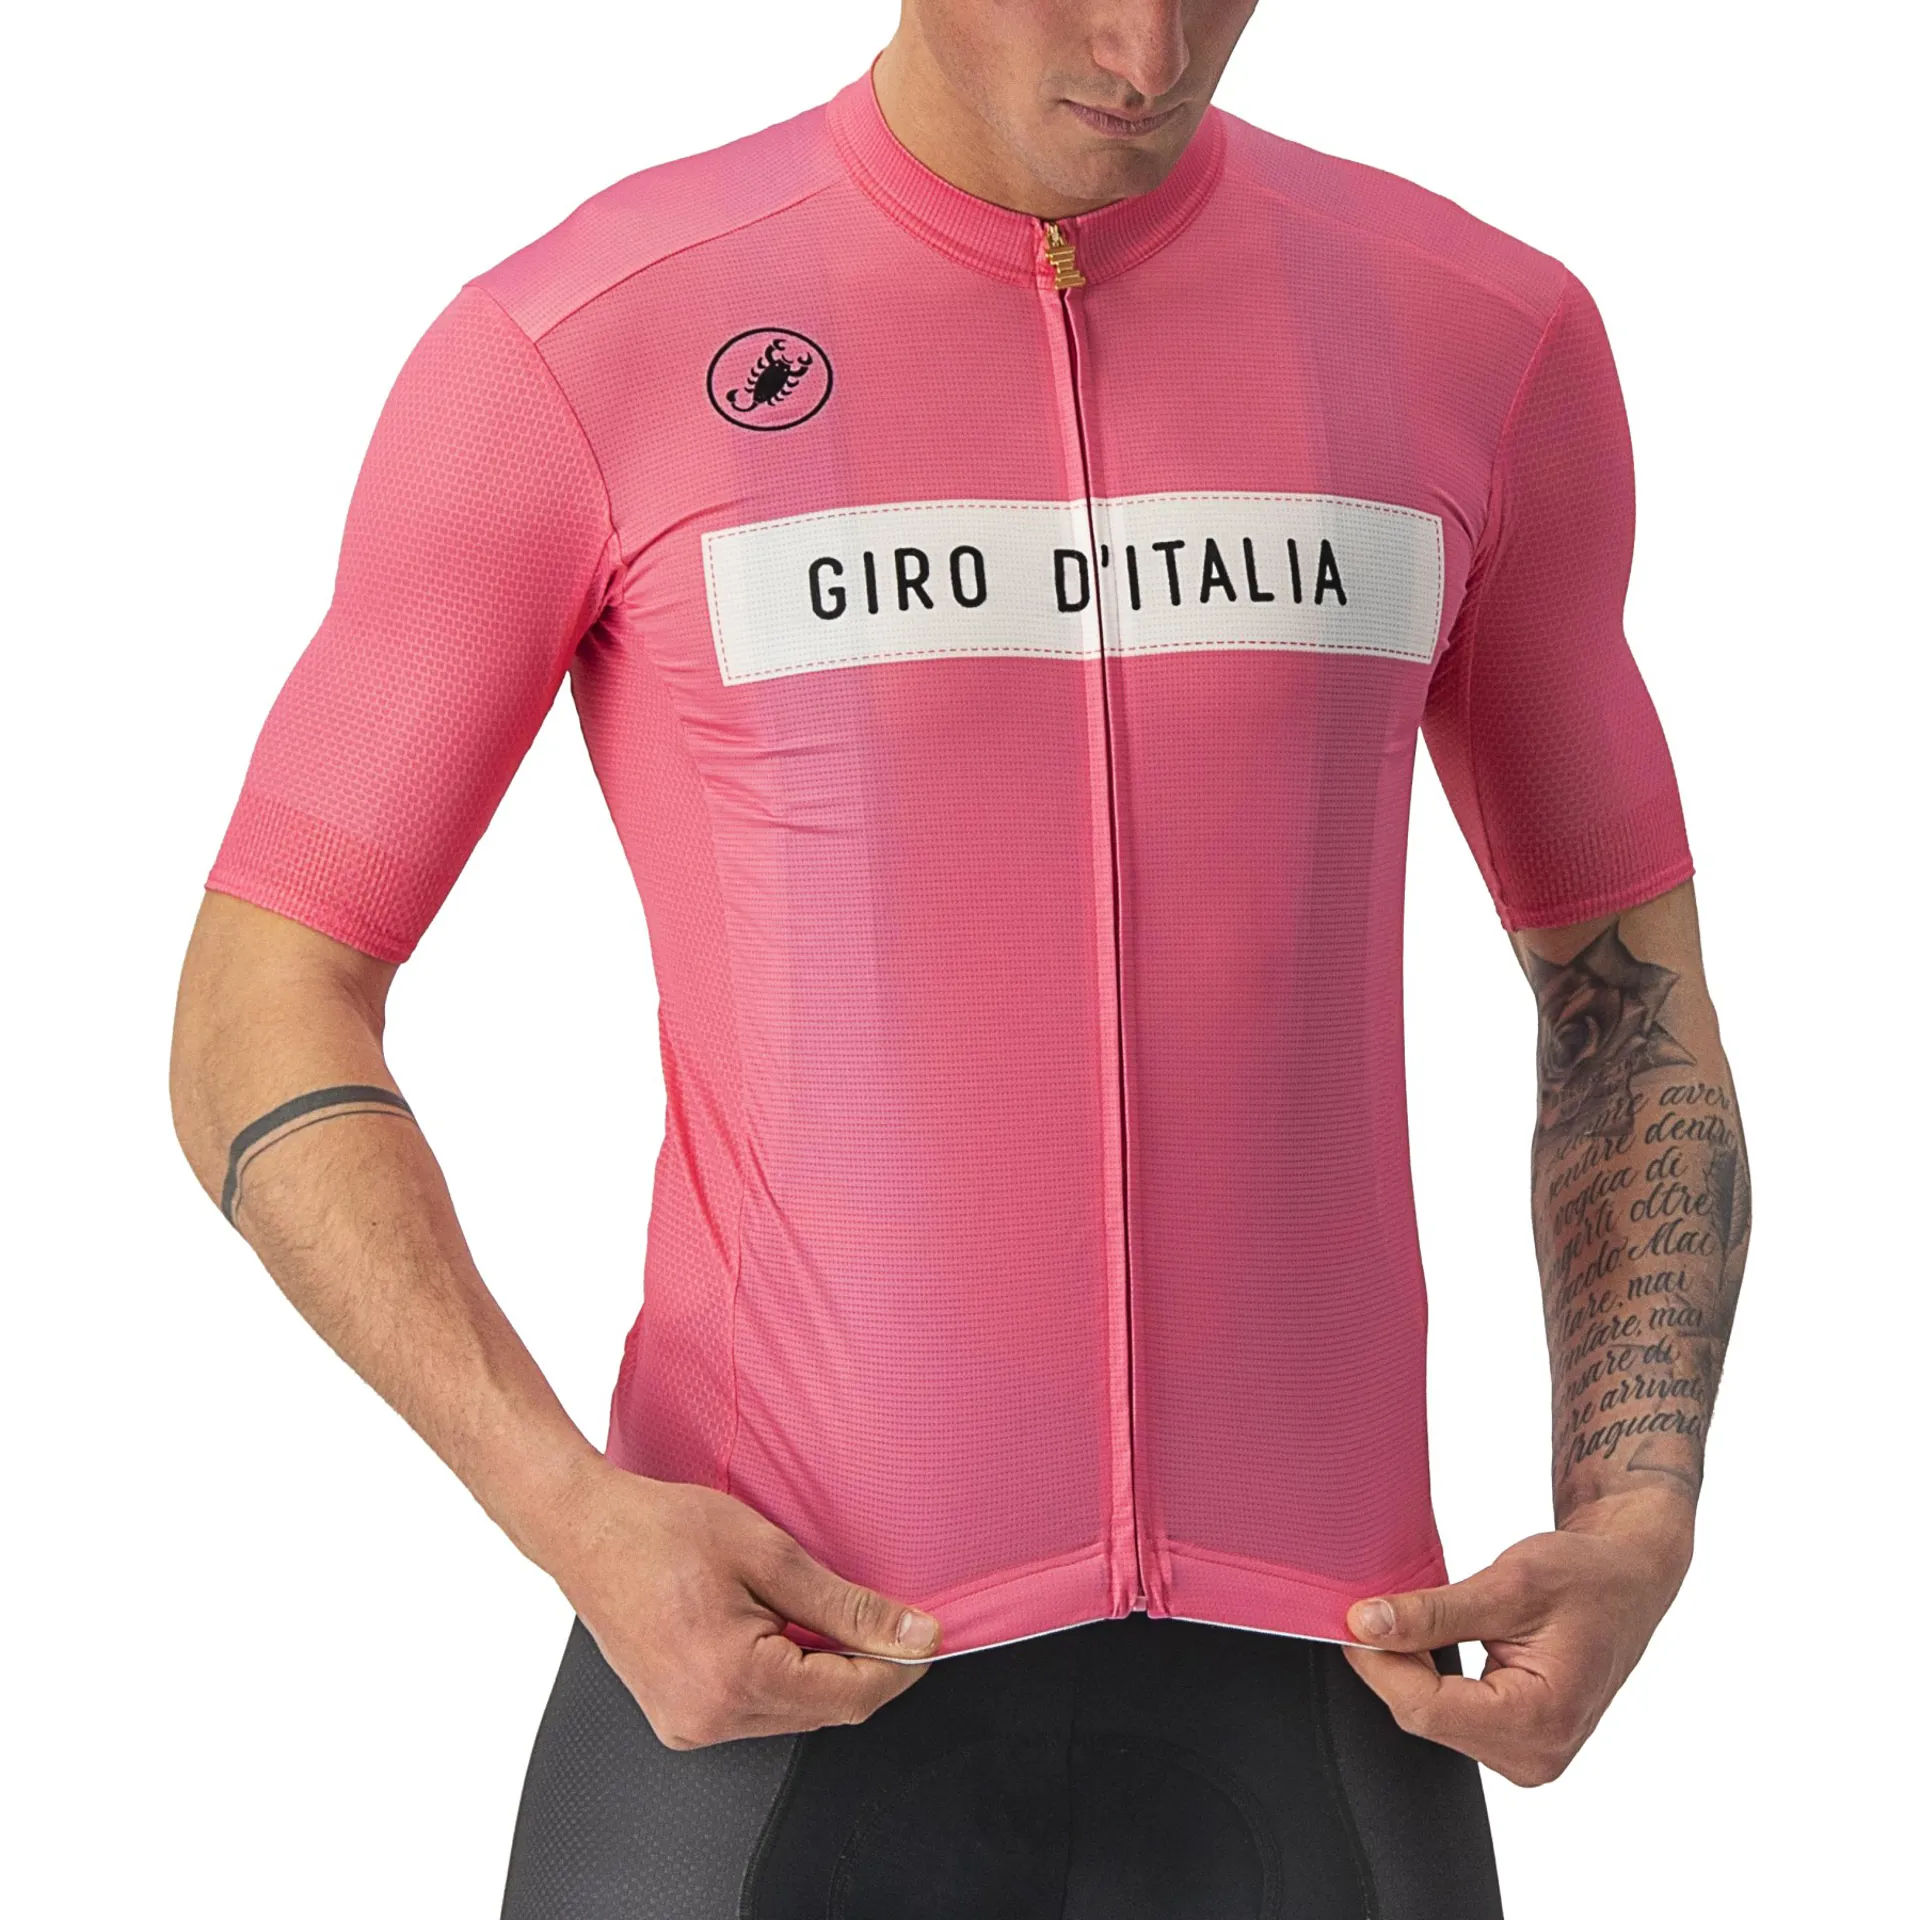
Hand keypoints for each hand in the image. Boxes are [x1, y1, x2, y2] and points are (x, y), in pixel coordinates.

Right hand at [546, 1460, 941, 1748]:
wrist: (584, 1531)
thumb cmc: (665, 1530)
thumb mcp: (770, 1553)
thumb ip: (847, 1605)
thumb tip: (913, 1633)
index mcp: (733, 1680)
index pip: (850, 1697)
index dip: (899, 1666)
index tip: (930, 1633)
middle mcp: (708, 1720)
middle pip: (825, 1711)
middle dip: (865, 1668)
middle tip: (889, 1616)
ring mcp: (688, 1727)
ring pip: (793, 1714)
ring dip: (823, 1672)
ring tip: (821, 1612)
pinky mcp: (678, 1720)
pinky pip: (756, 1711)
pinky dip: (784, 1677)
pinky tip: (780, 1631)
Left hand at [1341, 1487, 1693, 1785]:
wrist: (1628, 1582)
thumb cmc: (1587, 1578)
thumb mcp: (1509, 1583)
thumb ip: (1434, 1612)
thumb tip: (1366, 1625)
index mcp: (1542, 1720)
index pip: (1424, 1708)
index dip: (1377, 1662)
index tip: (1349, 1617)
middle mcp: (1535, 1755)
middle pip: (1423, 1716)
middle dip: (1392, 1662)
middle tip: (1377, 1606)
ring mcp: (1527, 1756)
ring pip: (1431, 1717)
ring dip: (1411, 1668)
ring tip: (1417, 1618)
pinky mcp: (1517, 1744)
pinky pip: (1449, 1716)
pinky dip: (1431, 1677)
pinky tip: (1435, 1641)